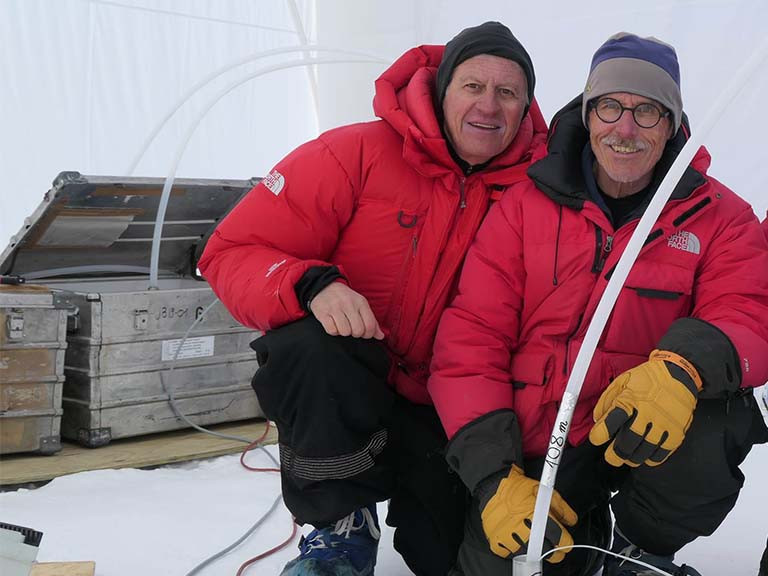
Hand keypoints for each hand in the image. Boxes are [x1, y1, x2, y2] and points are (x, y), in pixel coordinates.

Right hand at [309, 282, 384, 338]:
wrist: (324, 287)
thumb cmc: (346, 299)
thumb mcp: (361, 305)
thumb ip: (372, 321)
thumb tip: (380, 336)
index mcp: (360, 302)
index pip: (370, 325)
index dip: (368, 334)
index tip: (364, 333)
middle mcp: (348, 304)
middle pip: (358, 331)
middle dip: (356, 334)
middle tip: (352, 328)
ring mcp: (335, 308)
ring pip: (345, 332)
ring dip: (344, 332)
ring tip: (342, 325)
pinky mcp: (323, 313)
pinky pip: (332, 330)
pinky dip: (333, 331)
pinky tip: (334, 324)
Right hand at [480, 466, 576, 562]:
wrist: (492, 485)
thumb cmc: (519, 487)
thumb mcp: (544, 491)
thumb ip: (561, 508)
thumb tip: (571, 521)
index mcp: (539, 519)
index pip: (561, 540)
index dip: (566, 539)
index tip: (564, 538)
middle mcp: (525, 531)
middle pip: (549, 553)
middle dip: (554, 549)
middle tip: (552, 542)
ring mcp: (510, 539)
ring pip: (531, 556)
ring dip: (535, 549)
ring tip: (533, 537)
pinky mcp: (497, 542)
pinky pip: (511, 554)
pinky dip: (516, 549)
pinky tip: (518, 538)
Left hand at [589, 349, 701, 466]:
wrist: (678, 374)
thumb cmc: (646, 379)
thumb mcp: (622, 382)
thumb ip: (607, 400)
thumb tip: (597, 420)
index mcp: (630, 400)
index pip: (611, 422)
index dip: (600, 434)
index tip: (596, 439)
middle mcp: (647, 414)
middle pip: (628, 441)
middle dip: (615, 453)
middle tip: (610, 457)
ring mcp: (663, 424)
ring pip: (644, 450)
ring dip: (632, 458)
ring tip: (627, 458)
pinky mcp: (676, 431)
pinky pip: (662, 452)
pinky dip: (651, 459)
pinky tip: (645, 457)